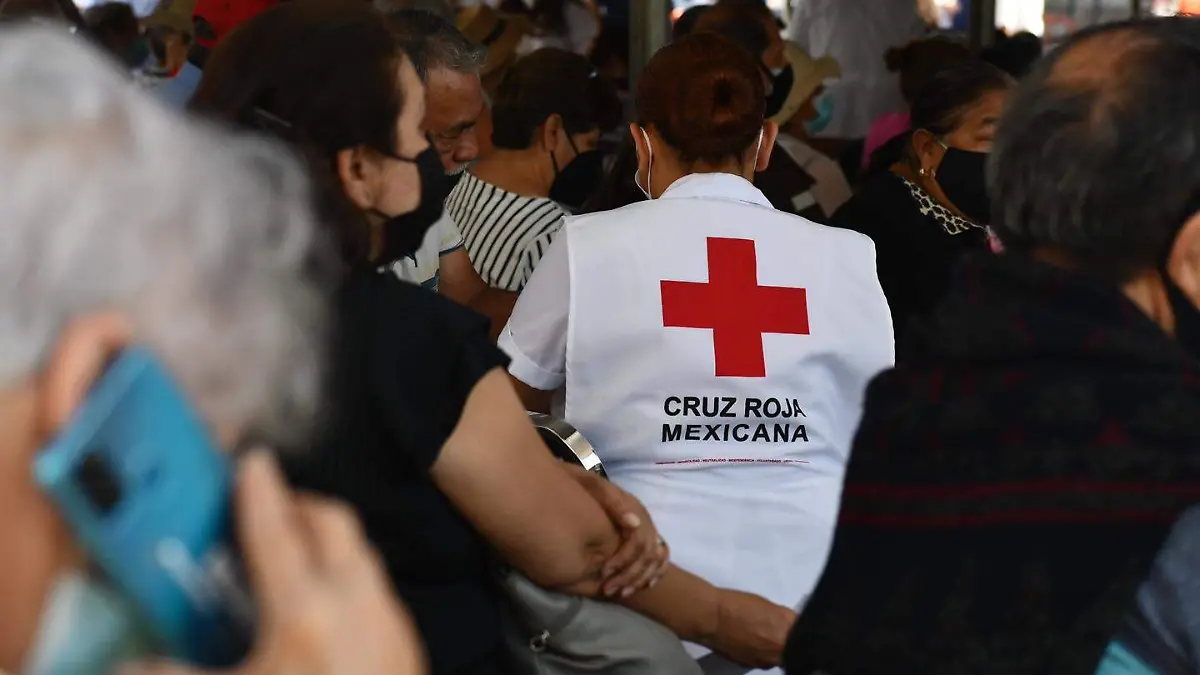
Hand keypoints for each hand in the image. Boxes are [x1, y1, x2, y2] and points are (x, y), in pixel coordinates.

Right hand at [120, 452, 426, 674]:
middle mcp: (355, 602)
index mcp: (305, 612)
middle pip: (332, 523)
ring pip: (360, 552)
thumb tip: (137, 664)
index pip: (277, 530)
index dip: (259, 489)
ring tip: (294, 553)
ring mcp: (389, 620)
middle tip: (267, 509)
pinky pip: (377, 587)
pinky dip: (350, 576)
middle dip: (298, 505)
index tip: (251, 460)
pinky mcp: (408, 643)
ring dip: (328, 540)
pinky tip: (329, 604)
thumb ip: (178, 674)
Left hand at [565, 465, 669, 597]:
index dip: (623, 559)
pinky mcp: (646, 535)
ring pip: (655, 558)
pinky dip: (656, 572)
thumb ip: (612, 501)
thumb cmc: (582, 486)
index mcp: (632, 507)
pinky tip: (645, 585)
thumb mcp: (592, 486)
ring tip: (620, 593)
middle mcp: (643, 518)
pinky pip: (661, 556)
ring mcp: (647, 527)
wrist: (577, 481)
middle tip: (608, 590)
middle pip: (648, 553)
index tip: (604, 572)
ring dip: (639, 578)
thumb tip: (633, 523)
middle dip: (629, 574)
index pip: (638, 540)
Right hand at [708, 590, 796, 668]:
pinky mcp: (750, 666)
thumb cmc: (739, 605)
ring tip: (763, 635)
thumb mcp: (771, 607)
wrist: (713, 618)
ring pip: (777, 658)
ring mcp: (765, 662)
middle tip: (778, 630)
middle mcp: (780, 652)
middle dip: (788, 641)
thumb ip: (786, 620)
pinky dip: (761, 653)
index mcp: (789, 632)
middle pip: (793, 650)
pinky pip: (763, 660)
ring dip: (775, 649)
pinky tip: (752, 641)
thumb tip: (792, 626)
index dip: (803, 632)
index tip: (798, 627)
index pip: (806, 635)